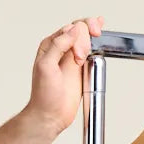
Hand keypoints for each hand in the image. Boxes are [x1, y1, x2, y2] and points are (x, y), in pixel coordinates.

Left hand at [27, 16, 104, 137]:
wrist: (50, 115)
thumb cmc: (44, 95)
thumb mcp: (46, 67)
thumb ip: (58, 45)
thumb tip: (74, 29)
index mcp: (50, 46)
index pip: (69, 29)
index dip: (78, 38)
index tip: (79, 55)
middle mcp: (61, 48)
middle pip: (80, 29)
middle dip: (86, 38)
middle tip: (82, 57)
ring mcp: (72, 57)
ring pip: (86, 36)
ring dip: (92, 38)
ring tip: (86, 57)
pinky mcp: (81, 67)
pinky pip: (91, 48)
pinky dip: (96, 41)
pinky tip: (99, 34)